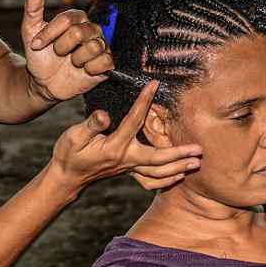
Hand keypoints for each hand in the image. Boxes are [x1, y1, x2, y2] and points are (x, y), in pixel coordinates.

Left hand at [22, 0, 113, 102]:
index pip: (66, 20)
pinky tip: (83, 70)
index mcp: (76, 18)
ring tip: (71, 62)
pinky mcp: (107, 64)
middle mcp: (92, 29)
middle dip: (61, 47)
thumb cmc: (40, 56)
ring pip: (93, 47)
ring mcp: (101, 46)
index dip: (49, 34)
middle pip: (79, 33)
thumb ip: (33, 10)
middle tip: (57, 54)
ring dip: (76, 59)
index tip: (36, 45)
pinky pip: (105, 62)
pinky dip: (91, 69)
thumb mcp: (30, 32)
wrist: (44, 82)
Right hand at [49, 81, 202, 191]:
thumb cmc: (69, 154)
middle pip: (158, 158)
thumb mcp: (73, 136)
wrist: (66, 177)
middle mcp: (126, 160)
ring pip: (158, 173)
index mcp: (115, 147)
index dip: (144, 101)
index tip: (154, 84)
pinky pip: (151, 181)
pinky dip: (165, 181)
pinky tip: (178, 176)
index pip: (134, 120)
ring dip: (179, 168)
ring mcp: (129, 168)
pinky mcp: (129, 173)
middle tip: (198, 150)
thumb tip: (104, 115)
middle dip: (179, 153)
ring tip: (196, 163)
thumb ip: (90, 125)